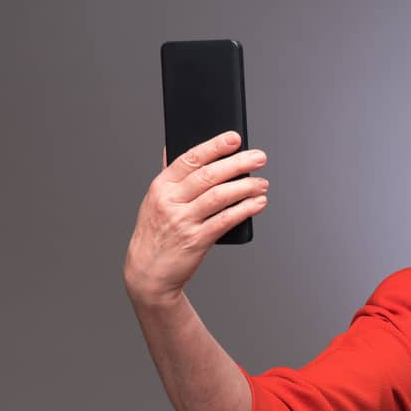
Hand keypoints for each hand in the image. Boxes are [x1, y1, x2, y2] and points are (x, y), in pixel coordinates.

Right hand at [123, 132, 268, 304]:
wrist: (148, 272)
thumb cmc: (157, 233)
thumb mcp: (155, 201)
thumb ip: (170, 177)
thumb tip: (173, 146)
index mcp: (161, 186)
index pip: (190, 158)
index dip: (214, 146)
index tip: (235, 138)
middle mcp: (170, 201)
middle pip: (209, 175)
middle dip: (238, 164)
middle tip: (259, 158)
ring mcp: (183, 221)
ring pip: (219, 196)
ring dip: (245, 187)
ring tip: (262, 183)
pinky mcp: (196, 240)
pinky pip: (225, 220)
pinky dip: (244, 210)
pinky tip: (258, 203)